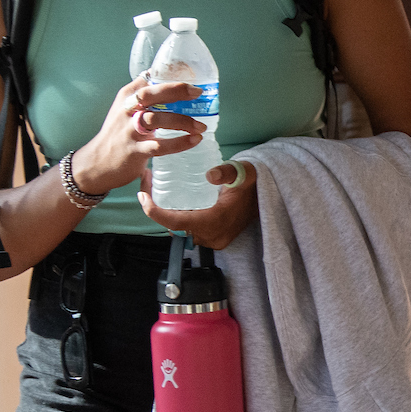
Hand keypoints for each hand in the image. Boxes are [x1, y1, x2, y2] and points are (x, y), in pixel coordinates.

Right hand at [70, 76, 207, 193]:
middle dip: (175, 90)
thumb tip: (169, 81)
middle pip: (149, 94)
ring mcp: (129, 131)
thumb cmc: (118, 134)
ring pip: (156, 120)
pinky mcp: (134, 151)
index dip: (170, 75)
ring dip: (182, 121)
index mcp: (127, 96)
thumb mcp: (126, 109)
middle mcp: (126, 110)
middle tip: (197, 93)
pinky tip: (194, 141)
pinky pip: (159, 146)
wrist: (98, 163)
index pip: (148, 79)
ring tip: (201, 126)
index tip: (191, 76)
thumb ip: (143, 97)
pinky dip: (179, 143)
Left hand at [139, 157, 257, 251]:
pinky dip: (179, 219)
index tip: (144, 196)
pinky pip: (189, 231)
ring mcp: (213, 239)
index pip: (176, 222)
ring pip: (180, 230)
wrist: (266, 197)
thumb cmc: (252, 183)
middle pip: (174, 227)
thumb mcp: (242, 172)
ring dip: (167, 215)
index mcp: (215, 221)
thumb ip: (227, 172)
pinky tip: (174, 203)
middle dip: (157, 210)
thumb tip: (210, 175)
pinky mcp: (214, 238)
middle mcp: (211, 235)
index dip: (155, 211)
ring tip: (158, 193)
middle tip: (148, 188)